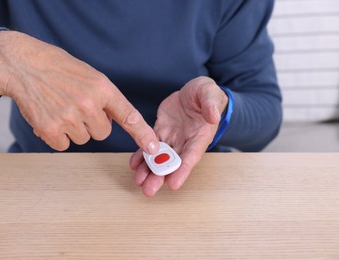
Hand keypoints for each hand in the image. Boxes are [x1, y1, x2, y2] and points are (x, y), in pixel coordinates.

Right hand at [0, 31, 158, 152]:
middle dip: (92, 124)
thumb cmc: (58, 68)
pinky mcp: (50, 129)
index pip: (129, 115)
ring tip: (60, 107)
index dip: (143, 134)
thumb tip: (113, 120)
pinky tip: (50, 117)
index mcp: (102, 88)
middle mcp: (88, 104)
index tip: (153, 148)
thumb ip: (104, 97)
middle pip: (103, 133)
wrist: (24, 65)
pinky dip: (57, 136)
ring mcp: (69, 117)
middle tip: (76, 106)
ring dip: (74, 128)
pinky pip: (64, 144)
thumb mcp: (89, 75)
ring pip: (83, 138)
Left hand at [130, 76, 228, 195]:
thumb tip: (213, 116)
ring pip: (159, 157)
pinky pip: (149, 145)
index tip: (173, 184)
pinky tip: (133, 164)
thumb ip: (211, 105)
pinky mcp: (161, 131)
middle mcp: (186, 141)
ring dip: (149, 170)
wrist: (193, 91)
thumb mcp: (210, 93)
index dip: (183, 170)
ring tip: (139, 182)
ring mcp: (172, 137)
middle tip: (149, 190)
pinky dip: (142, 155)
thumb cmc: (206, 94)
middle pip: (173, 162)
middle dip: (161, 176)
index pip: (191, 156)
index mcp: (200, 135)